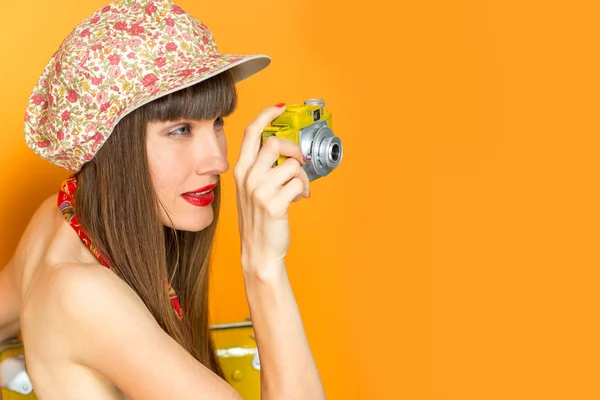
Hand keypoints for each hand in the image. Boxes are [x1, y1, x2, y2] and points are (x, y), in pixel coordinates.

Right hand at [233, 104, 309, 275]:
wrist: (258, 250)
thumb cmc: (257, 220)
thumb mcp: (251, 190)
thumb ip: (261, 169)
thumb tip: (285, 151)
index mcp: (241, 171)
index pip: (251, 133)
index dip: (266, 115)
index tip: (279, 108)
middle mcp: (248, 177)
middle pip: (274, 143)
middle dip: (293, 149)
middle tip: (299, 160)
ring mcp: (260, 190)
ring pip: (292, 165)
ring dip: (302, 177)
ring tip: (298, 189)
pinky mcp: (274, 203)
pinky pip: (299, 183)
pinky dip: (304, 190)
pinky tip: (297, 199)